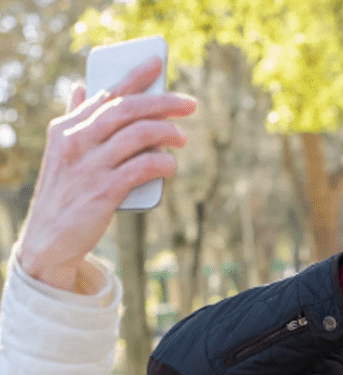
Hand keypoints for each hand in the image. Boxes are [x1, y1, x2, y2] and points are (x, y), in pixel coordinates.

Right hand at [16, 57, 195, 291]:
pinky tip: (172, 165)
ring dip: (167, 132)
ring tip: (182, 137)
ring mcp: (90, 165)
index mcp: (67, 127)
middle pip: (127, 109)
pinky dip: (162, 163)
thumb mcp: (62, 153)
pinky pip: (142, 167)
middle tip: (189, 103)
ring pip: (138, 134)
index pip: (105, 94)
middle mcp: (77, 140)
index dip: (134, 76)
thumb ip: (75, 121)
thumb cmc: (64, 195)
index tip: (157, 63)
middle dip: (163, 102)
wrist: (49, 238)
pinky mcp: (104, 191)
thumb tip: (80, 88)